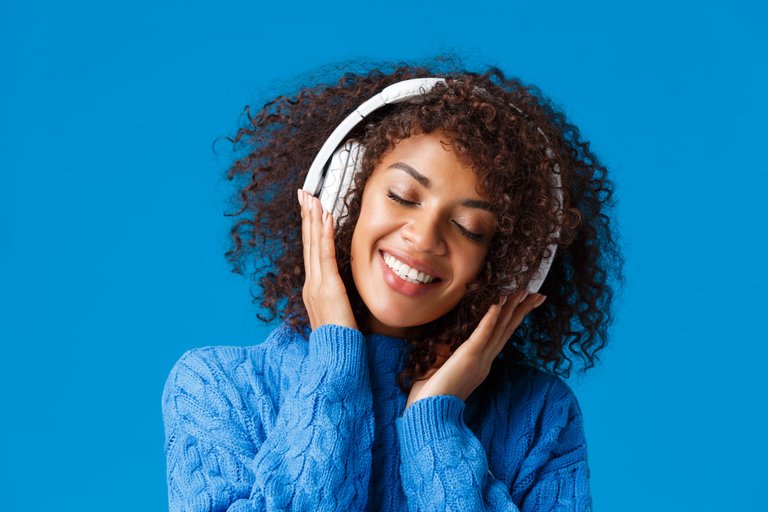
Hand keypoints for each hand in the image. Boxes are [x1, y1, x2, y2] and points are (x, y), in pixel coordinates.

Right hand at [298, 189, 357, 330]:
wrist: (335, 358)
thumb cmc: (340, 341)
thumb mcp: (339, 315)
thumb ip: (338, 301)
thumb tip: (343, 293)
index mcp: (313, 290)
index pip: (311, 253)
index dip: (309, 229)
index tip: (309, 210)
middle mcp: (311, 284)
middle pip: (307, 243)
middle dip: (306, 216)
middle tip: (304, 194)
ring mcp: (316, 285)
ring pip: (313, 245)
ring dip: (313, 219)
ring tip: (312, 198)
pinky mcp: (327, 286)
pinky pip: (325, 254)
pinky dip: (323, 234)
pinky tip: (324, 217)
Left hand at [405, 290, 546, 408]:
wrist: (429, 416)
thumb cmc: (432, 397)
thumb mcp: (445, 371)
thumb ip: (451, 355)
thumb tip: (448, 340)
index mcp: (481, 364)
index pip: (502, 336)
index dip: (515, 318)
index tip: (527, 303)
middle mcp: (485, 360)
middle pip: (507, 329)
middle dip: (522, 309)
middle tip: (538, 293)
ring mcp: (478, 359)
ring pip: (499, 328)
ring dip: (511, 307)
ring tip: (522, 290)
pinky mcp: (468, 358)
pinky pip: (481, 335)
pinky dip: (489, 319)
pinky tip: (497, 303)